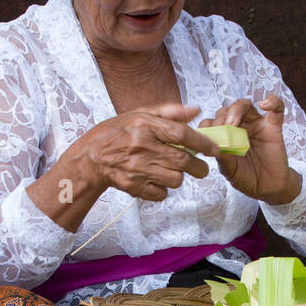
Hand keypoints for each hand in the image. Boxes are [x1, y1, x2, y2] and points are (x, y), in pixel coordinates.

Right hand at [76, 103, 213, 202]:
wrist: (90, 158)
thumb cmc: (117, 133)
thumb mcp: (139, 114)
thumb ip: (170, 111)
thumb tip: (196, 111)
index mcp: (145, 125)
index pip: (181, 134)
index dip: (203, 142)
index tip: (215, 149)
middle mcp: (142, 147)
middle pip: (183, 160)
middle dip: (198, 167)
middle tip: (201, 168)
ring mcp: (137, 169)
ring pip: (175, 179)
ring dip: (179, 177)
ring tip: (171, 171)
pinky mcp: (133, 186)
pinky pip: (161, 194)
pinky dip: (163, 190)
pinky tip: (156, 180)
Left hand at [210, 95, 300, 203]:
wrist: (267, 187)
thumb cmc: (246, 177)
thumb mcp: (230, 170)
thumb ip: (223, 157)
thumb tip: (213, 146)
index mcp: (224, 136)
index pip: (212, 122)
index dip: (208, 124)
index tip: (206, 133)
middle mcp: (238, 127)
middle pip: (227, 110)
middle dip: (221, 117)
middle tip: (223, 129)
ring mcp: (255, 125)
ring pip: (245, 105)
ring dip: (237, 109)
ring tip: (234, 122)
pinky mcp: (273, 127)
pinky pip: (276, 109)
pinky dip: (273, 102)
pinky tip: (265, 104)